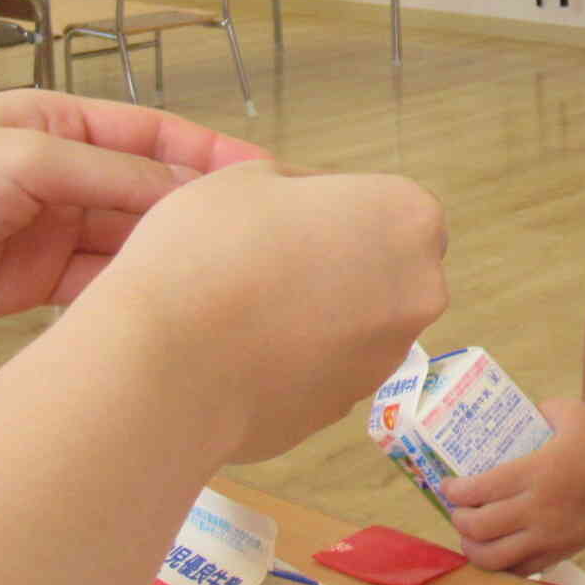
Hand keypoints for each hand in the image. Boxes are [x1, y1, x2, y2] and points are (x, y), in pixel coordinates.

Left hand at [0, 89, 268, 337]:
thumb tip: (190, 197)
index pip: (155, 136)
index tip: (267, 179)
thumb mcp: (21, 161)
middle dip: (197, 216)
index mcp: (58, 124)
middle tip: (255, 243)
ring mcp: (43, 231)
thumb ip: (109, 178)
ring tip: (217, 283)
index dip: (211, 156)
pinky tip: (160, 311)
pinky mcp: (26, 286)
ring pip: (126, 245)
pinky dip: (125, 298)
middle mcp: (58, 174)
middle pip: (147, 194)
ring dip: (164, 261)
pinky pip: (94, 289)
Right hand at [78, 159, 449, 463]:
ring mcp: (387, 357)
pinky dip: (297, 364)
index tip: (291, 222)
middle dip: (342, 266)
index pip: (392, 208)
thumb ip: (305, 187)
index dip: (339, 212)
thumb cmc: (210, 247)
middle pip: (387, 269)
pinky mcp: (346, 408)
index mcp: (408, 218)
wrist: (165, 362)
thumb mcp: (250, 176)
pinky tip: (243, 357)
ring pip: (360, 325)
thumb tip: (319, 208)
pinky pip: (326, 372)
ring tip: (248, 316)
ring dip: (321, 317)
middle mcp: (419, 290)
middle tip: (269, 266)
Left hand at [442, 399, 584, 575]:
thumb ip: (544, 410)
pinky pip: (518, 571)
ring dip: (472, 547)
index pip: (481, 488)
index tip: (448, 484)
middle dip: (458, 519)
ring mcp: (547, 537)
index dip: (454, 490)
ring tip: (470, 533)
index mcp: (539, 472)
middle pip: (478, 527)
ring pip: (492, 558)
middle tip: (457, 508)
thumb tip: (523, 413)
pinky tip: (497, 549)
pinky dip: (499, 564)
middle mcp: (538, 509)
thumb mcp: (577, 414)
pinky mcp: (558, 553)